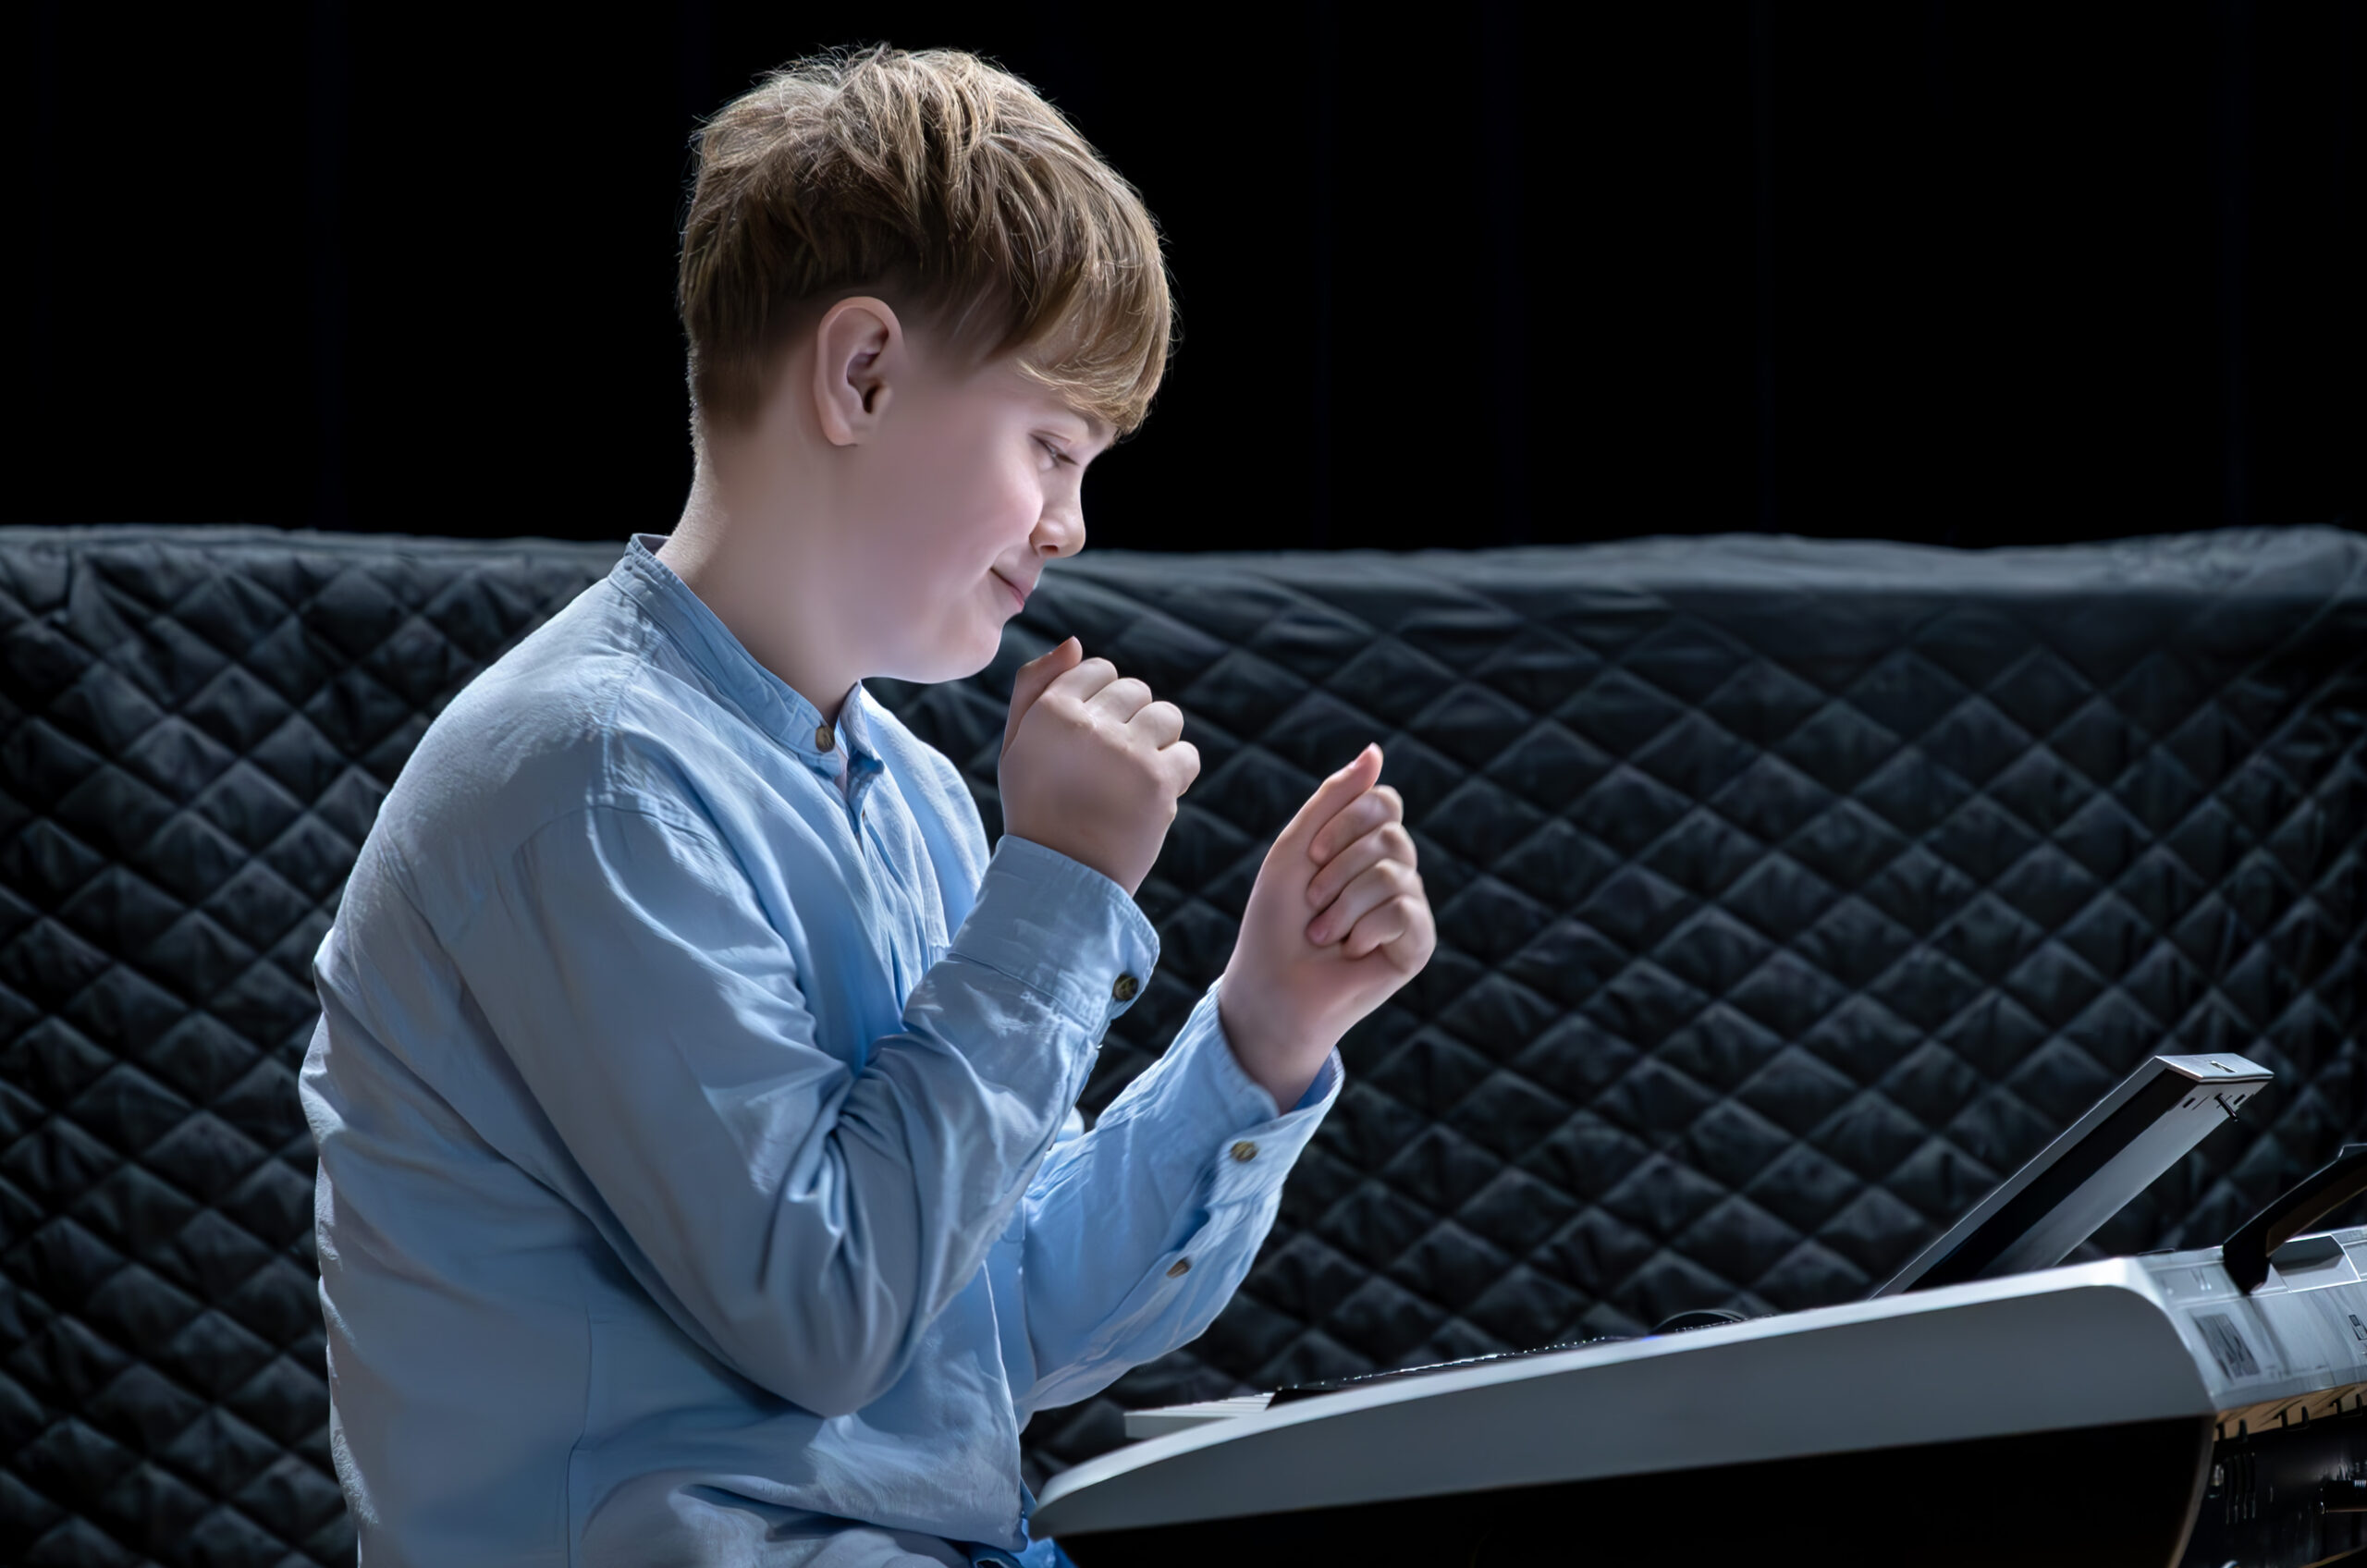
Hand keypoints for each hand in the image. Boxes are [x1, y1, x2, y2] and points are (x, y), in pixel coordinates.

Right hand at [998, 637, 1199, 896]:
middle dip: (1131, 721)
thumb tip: (1077, 643)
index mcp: (1050, 710)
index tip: (1092, 739)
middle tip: (1112, 765)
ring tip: (1134, 777)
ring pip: (1167, 717)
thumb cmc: (1036, 808)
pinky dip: (1176, 775)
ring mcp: (1126, 751)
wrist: (1059, 877)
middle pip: (1136, 690)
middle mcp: (1088, 724)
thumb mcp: (1016, 746)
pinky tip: (1151, 796)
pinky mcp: (1158, 780)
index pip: (1099, 668)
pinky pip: (1187, 754)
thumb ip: (1034, 687)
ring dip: (1158, 742)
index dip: (1102, 702)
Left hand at [1217, 744, 1434, 1106]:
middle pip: (1389, 833)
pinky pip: (1404, 910)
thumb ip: (1335, 798)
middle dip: (1337, 866)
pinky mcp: (1419, 944)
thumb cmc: (1276, 920)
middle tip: (1312, 902)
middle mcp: (1397, 871)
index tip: (1311, 856)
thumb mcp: (1297, 847)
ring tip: (1324, 933)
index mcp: (1368, 846)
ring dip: (1342, 904)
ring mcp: (1411, 907)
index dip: (1344, 822)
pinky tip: (1351, 951)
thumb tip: (1376, 750)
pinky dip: (1364, 929)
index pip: (1384, 802)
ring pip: (1393, 871)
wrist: (1270, 987)